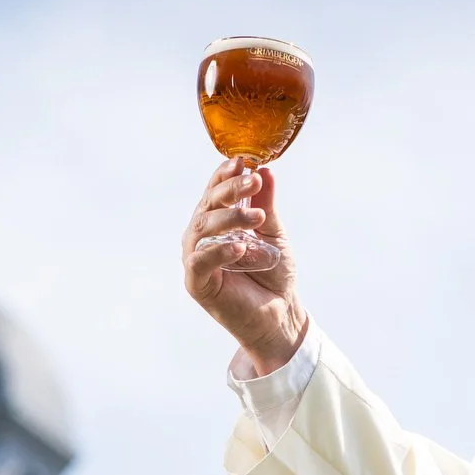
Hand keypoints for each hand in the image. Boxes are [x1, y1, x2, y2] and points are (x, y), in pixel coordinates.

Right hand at [183, 158, 307, 374]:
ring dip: (229, 218)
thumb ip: (265, 205)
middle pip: (208, 205)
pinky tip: (240, 246)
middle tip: (254, 182)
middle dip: (230, 190)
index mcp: (216, 221)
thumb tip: (265, 171)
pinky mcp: (196, 283)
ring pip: (203, 228)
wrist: (279, 313)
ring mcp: (196, 258)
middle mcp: (201, 236)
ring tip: (256, 218)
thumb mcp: (273, 234)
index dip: (225, 175)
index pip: (214, 191)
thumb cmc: (273, 274)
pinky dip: (219, 251)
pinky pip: (200, 261)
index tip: (243, 162)